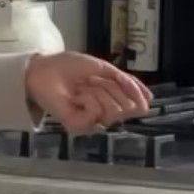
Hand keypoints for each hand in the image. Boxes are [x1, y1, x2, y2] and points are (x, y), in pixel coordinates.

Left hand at [25, 51, 150, 134]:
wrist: (44, 68)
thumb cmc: (70, 67)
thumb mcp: (105, 69)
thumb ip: (127, 83)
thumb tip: (149, 100)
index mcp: (110, 101)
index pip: (134, 101)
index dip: (127, 87)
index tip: (109, 76)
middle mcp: (103, 115)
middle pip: (125, 106)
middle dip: (109, 88)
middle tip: (90, 82)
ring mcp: (91, 122)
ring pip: (113, 110)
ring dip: (97, 91)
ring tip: (80, 88)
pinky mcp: (78, 126)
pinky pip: (97, 111)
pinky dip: (87, 98)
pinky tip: (75, 96)